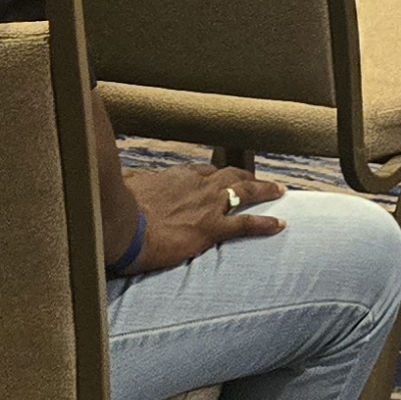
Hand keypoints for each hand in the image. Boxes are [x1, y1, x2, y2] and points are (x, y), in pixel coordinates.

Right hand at [127, 163, 286, 273]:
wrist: (124, 227)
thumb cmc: (120, 209)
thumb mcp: (127, 187)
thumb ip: (132, 182)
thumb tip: (125, 177)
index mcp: (178, 177)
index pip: (204, 171)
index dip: (216, 174)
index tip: (222, 176)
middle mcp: (198, 186)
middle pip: (230, 175)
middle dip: (246, 177)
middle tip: (259, 180)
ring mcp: (208, 205)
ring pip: (245, 192)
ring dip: (265, 190)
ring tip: (279, 190)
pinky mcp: (212, 228)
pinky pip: (246, 224)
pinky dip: (265, 223)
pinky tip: (280, 224)